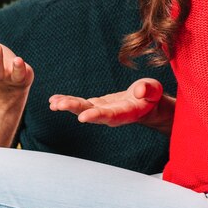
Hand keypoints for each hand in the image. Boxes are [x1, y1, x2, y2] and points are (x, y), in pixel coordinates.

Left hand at [49, 78, 165, 127]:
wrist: (147, 105)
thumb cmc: (152, 97)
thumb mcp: (154, 90)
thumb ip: (148, 90)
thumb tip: (139, 89)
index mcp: (126, 113)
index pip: (110, 116)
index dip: (96, 116)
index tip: (82, 117)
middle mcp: (111, 115)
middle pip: (90, 113)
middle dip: (74, 108)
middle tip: (58, 105)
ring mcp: (102, 111)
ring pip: (83, 109)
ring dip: (67, 105)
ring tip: (53, 103)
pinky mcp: (98, 105)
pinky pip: (81, 104)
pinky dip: (68, 102)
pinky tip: (54, 101)